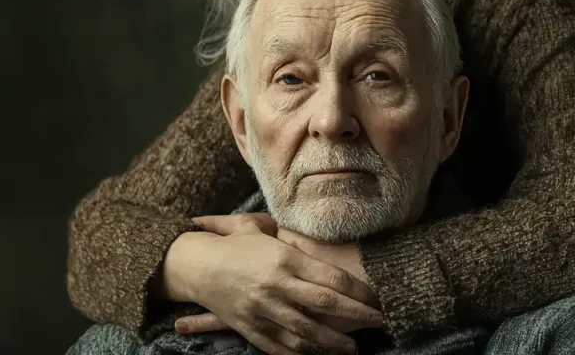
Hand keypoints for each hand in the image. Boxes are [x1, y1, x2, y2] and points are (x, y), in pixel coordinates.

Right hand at [178, 228, 376, 335]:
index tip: (375, 298)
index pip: (331, 278)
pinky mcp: (249, 327)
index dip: (358, 291)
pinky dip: (300, 353)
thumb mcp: (265, 232)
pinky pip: (279, 346)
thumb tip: (321, 242)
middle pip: (326, 305)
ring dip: (332, 342)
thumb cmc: (235, 245)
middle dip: (357, 315)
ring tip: (352, 348)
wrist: (196, 265)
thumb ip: (293, 239)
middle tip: (378, 321)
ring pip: (306, 331)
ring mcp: (262, 309)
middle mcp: (276, 285)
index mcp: (284, 258)